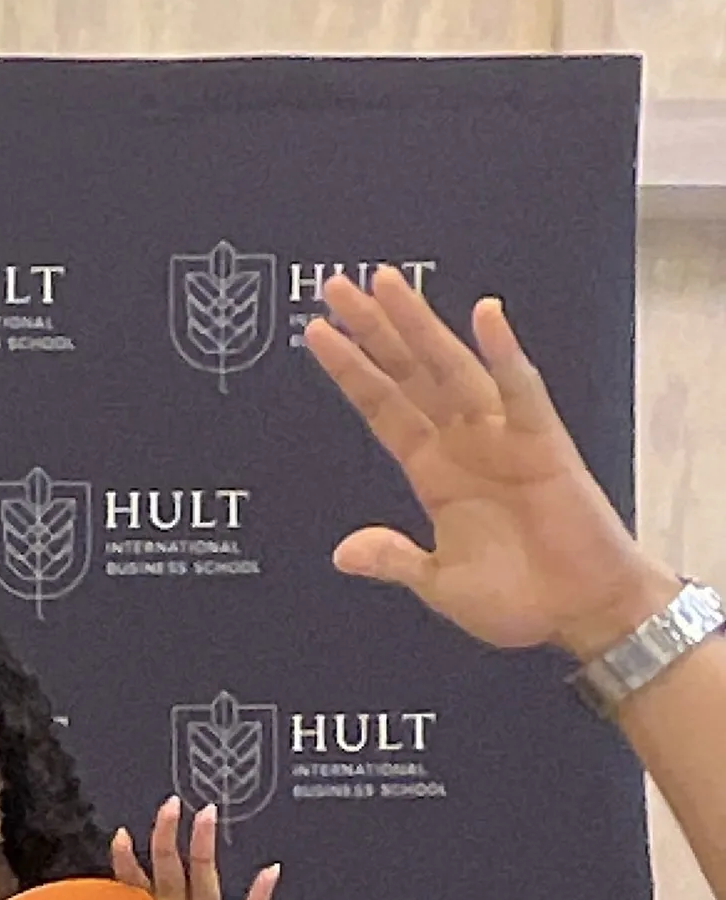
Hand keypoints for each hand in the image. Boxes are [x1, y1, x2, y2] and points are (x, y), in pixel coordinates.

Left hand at [304, 270, 674, 659]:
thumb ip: (394, 560)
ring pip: (452, 369)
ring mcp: (503, 438)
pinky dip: (505, 356)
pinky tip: (486, 318)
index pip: (382, 408)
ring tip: (387, 284)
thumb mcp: (440, 585)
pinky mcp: (544, 445)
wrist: (581, 614)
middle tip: (337, 286)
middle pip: (409, 374)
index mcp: (433, 472)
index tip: (317, 334)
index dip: (351, 372)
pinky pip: (521, 393)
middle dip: (374, 331)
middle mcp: (463, 443)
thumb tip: (343, 553)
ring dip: (420, 326)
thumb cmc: (518, 599)